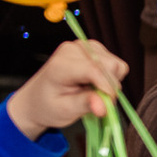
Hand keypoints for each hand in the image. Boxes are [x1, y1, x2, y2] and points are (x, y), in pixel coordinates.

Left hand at [8, 39, 126, 137]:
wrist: (39, 98)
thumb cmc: (49, 105)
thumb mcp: (64, 110)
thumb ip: (85, 105)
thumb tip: (103, 106)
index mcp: (61, 64)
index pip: (93, 70)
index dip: (106, 88)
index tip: (107, 105)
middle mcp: (74, 49)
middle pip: (110, 65)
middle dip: (109, 87)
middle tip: (96, 100)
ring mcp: (85, 46)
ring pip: (116, 65)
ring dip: (111, 82)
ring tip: (93, 91)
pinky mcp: (94, 48)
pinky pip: (116, 64)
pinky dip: (111, 77)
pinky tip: (96, 83)